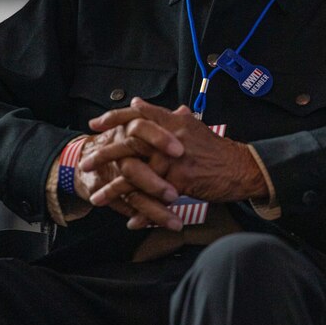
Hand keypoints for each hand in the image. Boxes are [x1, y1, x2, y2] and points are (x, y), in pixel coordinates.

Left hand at [86, 98, 266, 227]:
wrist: (241, 167)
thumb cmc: (215, 149)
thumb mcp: (191, 125)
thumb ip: (164, 115)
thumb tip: (138, 104)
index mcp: (173, 122)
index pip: (137, 115)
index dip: (114, 119)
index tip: (94, 124)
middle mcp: (170, 138)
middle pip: (130, 142)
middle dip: (104, 154)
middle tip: (85, 164)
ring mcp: (175, 160)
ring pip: (137, 175)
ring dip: (115, 190)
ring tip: (98, 199)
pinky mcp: (181, 181)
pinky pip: (154, 198)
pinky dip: (142, 212)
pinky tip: (131, 221)